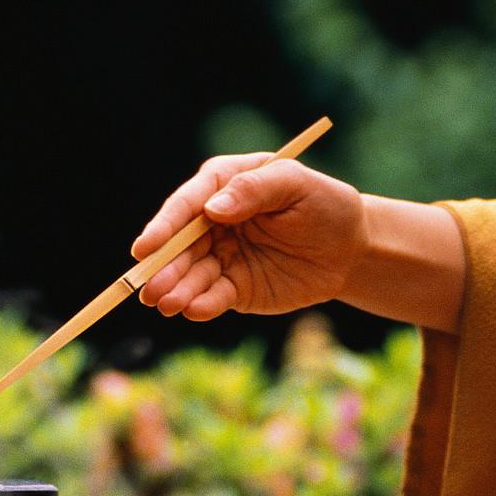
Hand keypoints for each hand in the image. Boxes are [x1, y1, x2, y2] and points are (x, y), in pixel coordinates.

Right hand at [130, 153, 365, 319]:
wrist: (350, 249)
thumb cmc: (324, 205)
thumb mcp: (296, 185)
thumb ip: (254, 190)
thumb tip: (212, 209)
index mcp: (222, 186)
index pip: (186, 205)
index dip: (164, 226)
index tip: (146, 247)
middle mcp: (212, 222)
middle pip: (179, 245)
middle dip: (163, 268)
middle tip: (148, 288)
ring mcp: (220, 256)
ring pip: (190, 275)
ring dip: (175, 290)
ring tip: (167, 304)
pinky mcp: (233, 287)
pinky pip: (212, 297)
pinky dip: (201, 305)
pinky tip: (192, 310)